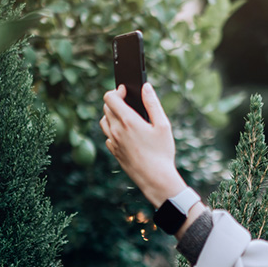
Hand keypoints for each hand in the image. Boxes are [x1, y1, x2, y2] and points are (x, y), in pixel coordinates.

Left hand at [100, 83, 186, 206]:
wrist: (155, 179)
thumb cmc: (162, 152)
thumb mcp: (163, 125)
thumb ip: (153, 103)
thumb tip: (146, 87)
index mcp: (128, 121)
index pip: (110, 98)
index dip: (116, 90)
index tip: (125, 91)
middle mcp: (116, 130)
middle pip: (106, 108)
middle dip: (115, 101)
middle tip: (128, 102)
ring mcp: (113, 142)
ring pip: (104, 121)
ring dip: (112, 115)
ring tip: (126, 116)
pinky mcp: (114, 152)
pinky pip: (107, 136)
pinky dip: (113, 130)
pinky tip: (126, 133)